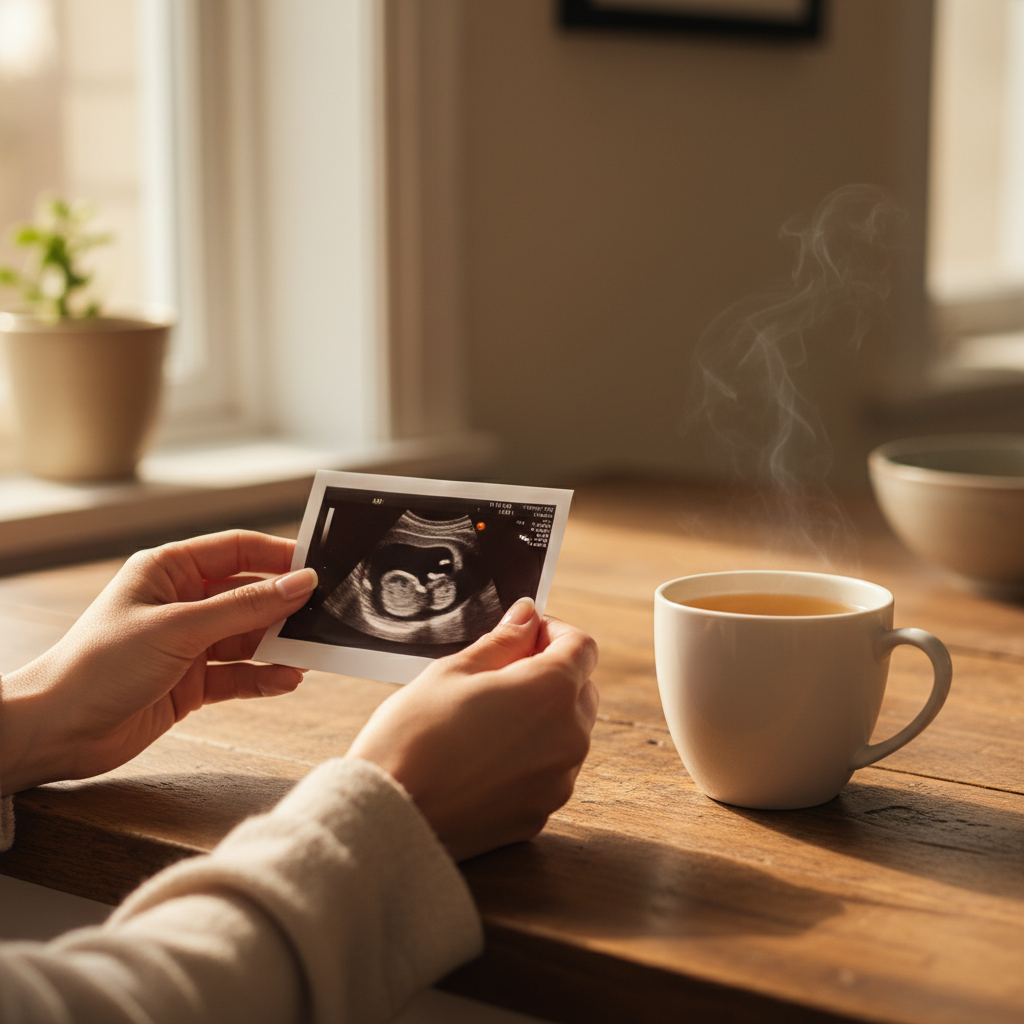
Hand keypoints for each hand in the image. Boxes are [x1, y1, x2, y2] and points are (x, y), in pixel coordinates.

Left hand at [0, 530, 316, 793]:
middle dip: (284, 607)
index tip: (318, 568)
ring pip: (249, 637)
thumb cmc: (98, 667)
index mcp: (169, 571)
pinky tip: (288, 680)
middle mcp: (181, 603)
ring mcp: (187, 644)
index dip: (278, 557)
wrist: (57, 732)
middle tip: (326, 614)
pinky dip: (264, 677)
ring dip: (279, 646)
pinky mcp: (191, 683)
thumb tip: (301, 584)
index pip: (237, 550)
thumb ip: (245, 607)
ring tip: (314, 653)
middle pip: (248, 595)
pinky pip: (239, 674)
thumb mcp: (179, 628)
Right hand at [347, 598, 599, 860]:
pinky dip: (530, 758)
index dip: (554, 632)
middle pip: (582, 690)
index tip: (524, 633)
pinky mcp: (540, 815)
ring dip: (543, 718)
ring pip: (568, 734)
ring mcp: (558, 781)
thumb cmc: (413, 735)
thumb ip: (502, 641)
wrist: (389, 814)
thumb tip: (527, 616)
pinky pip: (548, 773)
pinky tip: (484, 757)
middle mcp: (570, 738)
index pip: (582, 647)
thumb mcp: (453, 671)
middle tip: (501, 673)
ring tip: (487, 718)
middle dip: (552, 674)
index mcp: (553, 692)